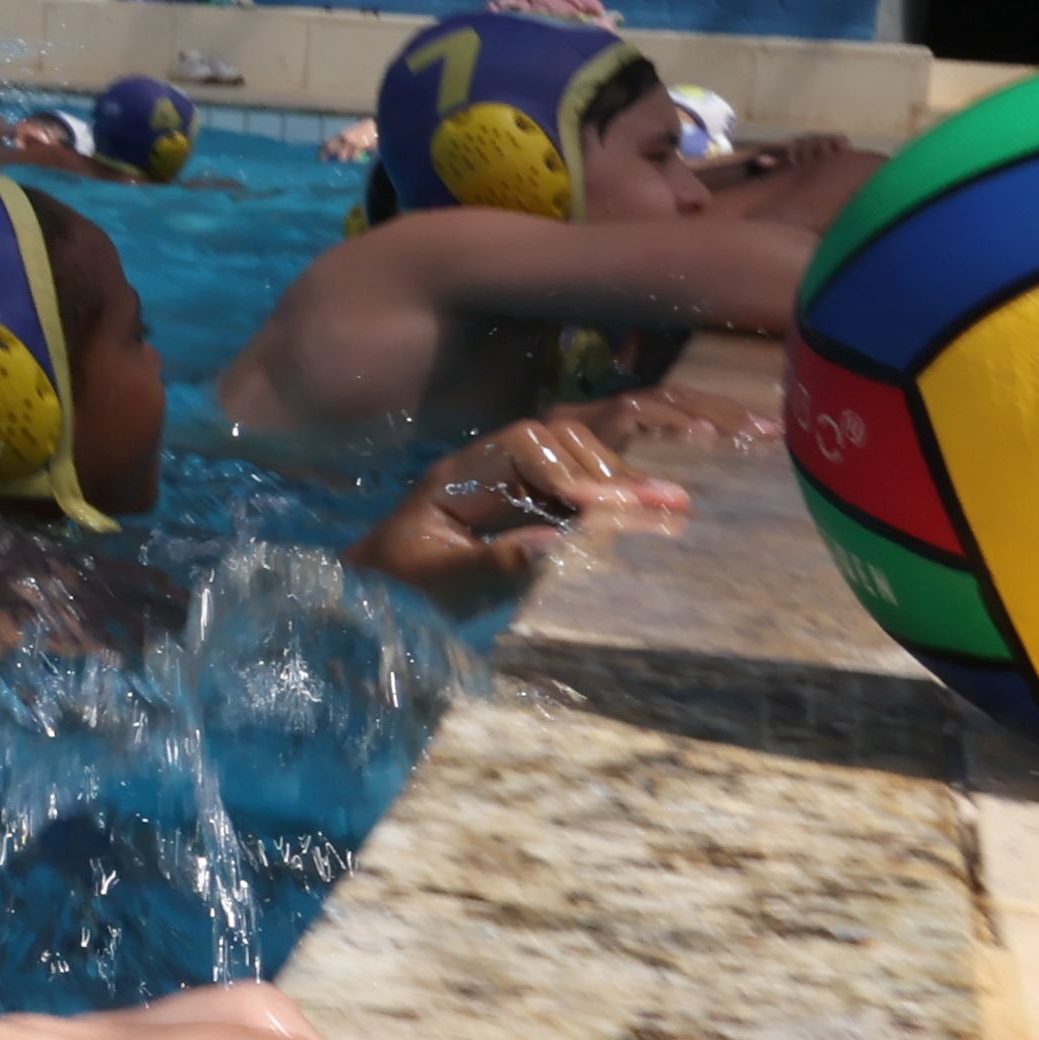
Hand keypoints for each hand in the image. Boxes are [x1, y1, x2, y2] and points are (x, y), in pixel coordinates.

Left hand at [347, 410, 689, 609]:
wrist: (368, 597)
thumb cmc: (394, 590)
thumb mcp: (437, 583)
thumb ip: (492, 563)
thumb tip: (554, 542)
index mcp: (457, 476)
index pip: (525, 447)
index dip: (570, 472)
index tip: (603, 509)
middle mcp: (486, 467)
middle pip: (559, 442)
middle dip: (609, 471)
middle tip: (666, 502)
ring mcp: (507, 483)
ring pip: (574, 457)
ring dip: (620, 479)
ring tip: (670, 506)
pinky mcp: (524, 506)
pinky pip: (575, 488)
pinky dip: (613, 497)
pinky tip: (651, 513)